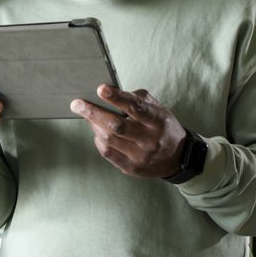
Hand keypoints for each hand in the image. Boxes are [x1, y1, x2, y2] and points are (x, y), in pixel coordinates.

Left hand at [70, 84, 186, 178]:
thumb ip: (138, 99)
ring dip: (94, 126)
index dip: (117, 98)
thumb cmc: (163, 127)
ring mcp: (140, 156)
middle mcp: (149, 140)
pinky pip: (107, 153)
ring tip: (87, 115)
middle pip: (117, 126)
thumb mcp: (159, 109)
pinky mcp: (131, 167)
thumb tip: (112, 91)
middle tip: (77, 104)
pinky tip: (98, 132)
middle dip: (94, 113)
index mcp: (157, 121)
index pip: (135, 108)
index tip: (100, 89)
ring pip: (109, 140)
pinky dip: (99, 140)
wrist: (178, 158)